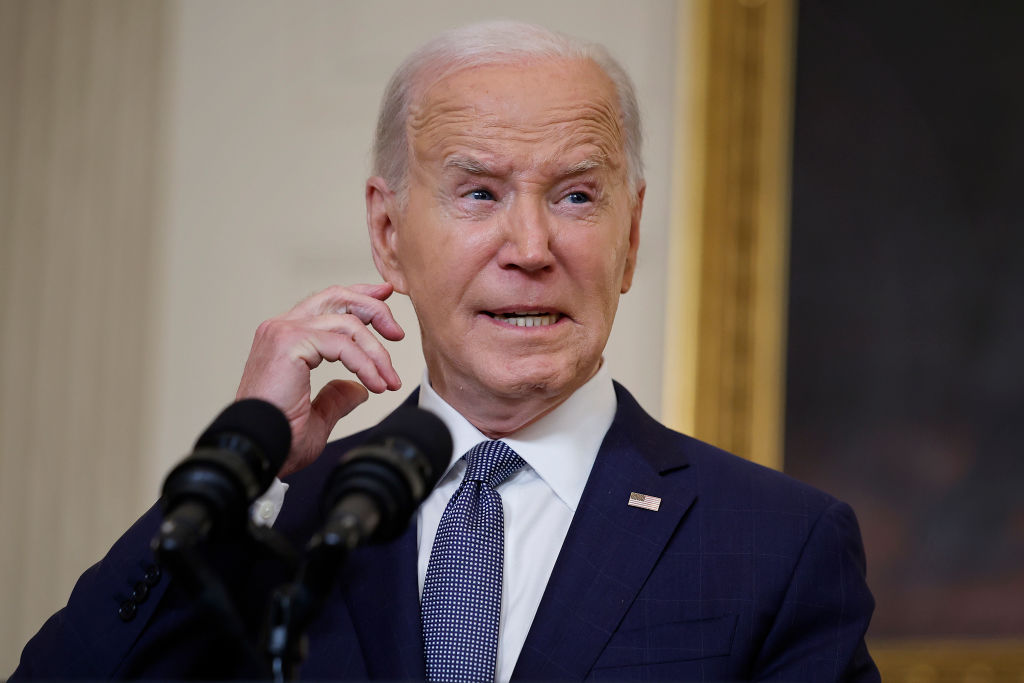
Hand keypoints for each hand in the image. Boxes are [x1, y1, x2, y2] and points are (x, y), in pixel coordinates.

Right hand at [235, 283, 404, 476]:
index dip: (360, 297)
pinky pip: (343, 345)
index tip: (385, 298)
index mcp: (285, 338)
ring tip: (390, 380)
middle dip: (375, 309)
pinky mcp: (290, 342)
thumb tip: (358, 389)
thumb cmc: (279, 439)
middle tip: (397, 333)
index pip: (327, 302)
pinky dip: (366, 364)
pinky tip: (377, 385)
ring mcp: (283, 332)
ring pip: (347, 323)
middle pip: (338, 297)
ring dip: (377, 352)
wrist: (257, 452)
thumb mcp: (317, 416)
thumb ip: (336, 398)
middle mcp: (281, 328)